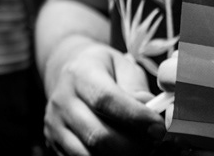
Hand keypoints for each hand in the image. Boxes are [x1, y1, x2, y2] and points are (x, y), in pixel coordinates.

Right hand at [44, 43, 166, 154]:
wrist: (66, 73)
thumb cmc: (103, 70)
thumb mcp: (122, 66)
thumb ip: (136, 88)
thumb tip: (150, 111)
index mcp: (80, 74)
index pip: (106, 99)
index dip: (136, 117)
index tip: (159, 128)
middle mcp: (62, 100)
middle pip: (98, 135)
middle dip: (132, 146)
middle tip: (151, 143)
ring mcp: (55, 124)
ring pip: (89, 154)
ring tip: (137, 148)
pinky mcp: (54, 142)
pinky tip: (118, 151)